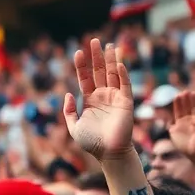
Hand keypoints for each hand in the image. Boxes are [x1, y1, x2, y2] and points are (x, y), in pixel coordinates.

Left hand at [63, 39, 134, 159]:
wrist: (109, 154)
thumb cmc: (92, 143)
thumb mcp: (74, 127)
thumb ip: (69, 111)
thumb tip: (67, 94)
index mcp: (90, 101)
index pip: (85, 78)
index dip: (82, 66)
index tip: (78, 52)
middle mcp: (103, 96)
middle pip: (100, 71)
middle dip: (97, 56)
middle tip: (94, 40)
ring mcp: (115, 98)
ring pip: (113, 74)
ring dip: (111, 59)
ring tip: (109, 45)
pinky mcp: (126, 102)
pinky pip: (125, 85)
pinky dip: (122, 74)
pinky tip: (118, 63)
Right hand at [168, 91, 194, 158]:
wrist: (194, 154)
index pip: (194, 108)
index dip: (193, 100)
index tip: (193, 93)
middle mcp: (188, 120)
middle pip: (186, 107)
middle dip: (185, 99)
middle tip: (184, 92)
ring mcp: (180, 124)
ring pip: (178, 112)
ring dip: (178, 104)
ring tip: (177, 96)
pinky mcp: (173, 130)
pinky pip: (170, 122)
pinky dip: (169, 116)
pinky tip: (168, 111)